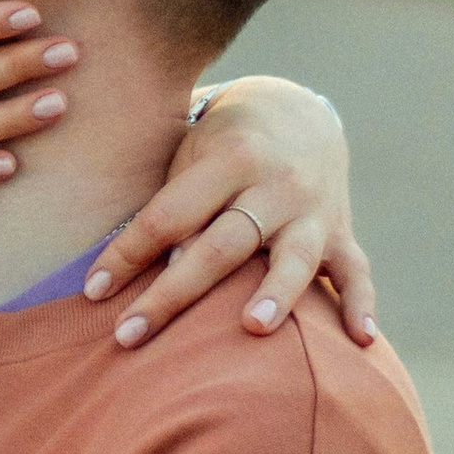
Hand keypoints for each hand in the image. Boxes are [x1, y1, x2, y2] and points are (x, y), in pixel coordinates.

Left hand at [86, 73, 374, 348]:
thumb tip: (141, 272)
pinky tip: (361, 342)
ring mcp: (313, 211)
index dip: (127, 254)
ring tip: (253, 327)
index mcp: (228, 159)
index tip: (92, 293)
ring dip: (274, 292)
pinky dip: (361, 305)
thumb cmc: (220, 144)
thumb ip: (173, 206)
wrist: (297, 111)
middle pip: (221, 245)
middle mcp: (274, 185)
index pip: (169, 215)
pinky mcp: (342, 233)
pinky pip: (356, 272)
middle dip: (173, 293)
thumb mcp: (190, 155)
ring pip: (293, 256)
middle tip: (128, 335)